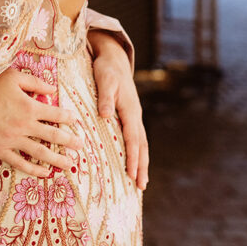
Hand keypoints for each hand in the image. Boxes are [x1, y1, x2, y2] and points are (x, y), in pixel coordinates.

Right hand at [0, 68, 82, 176]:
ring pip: (41, 153)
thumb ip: (35, 83)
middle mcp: (24, 126)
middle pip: (53, 136)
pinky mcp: (0, 150)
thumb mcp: (13, 76)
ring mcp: (13, 140)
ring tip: (70, 164)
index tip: (75, 121)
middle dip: (69, 141)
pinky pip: (21, 163)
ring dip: (57, 159)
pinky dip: (34, 170)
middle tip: (81, 146)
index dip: (68, 117)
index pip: (56, 114)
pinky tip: (45, 173)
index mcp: (30, 107)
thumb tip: (53, 89)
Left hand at [90, 30, 148, 189]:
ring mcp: (134, 116)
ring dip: (142, 162)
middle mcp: (135, 115)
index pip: (133, 138)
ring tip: (141, 182)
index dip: (132, 157)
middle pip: (142, 145)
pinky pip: (136, 138)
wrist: (114, 59)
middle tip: (141, 187)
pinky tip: (134, 163)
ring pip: (141, 143)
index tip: (131, 174)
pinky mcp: (130, 116)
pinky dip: (138, 153)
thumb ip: (105, 98)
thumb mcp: (104, 80)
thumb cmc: (107, 70)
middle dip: (141, 166)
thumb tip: (105, 116)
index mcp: (130, 109)